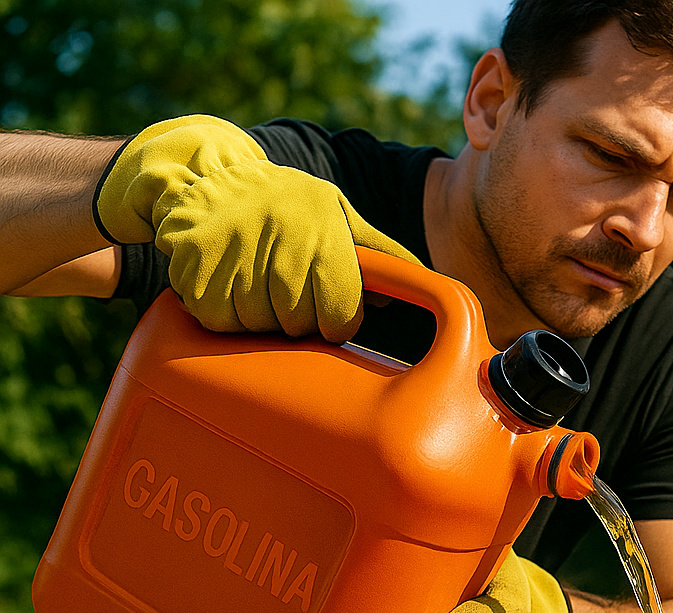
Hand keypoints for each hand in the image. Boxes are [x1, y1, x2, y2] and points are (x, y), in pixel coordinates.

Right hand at [95, 114, 419, 341]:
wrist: (207, 176)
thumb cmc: (286, 203)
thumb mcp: (337, 214)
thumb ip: (381, 252)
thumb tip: (430, 280)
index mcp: (322, 234)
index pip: (341, 315)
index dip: (337, 320)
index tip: (329, 307)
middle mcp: (280, 244)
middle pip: (300, 325)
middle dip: (299, 317)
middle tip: (288, 287)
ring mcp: (233, 259)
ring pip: (260, 327)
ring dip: (262, 316)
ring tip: (257, 280)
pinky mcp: (192, 273)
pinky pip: (220, 321)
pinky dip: (226, 314)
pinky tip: (229, 283)